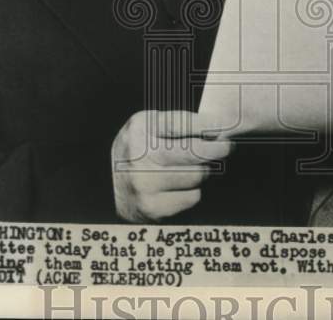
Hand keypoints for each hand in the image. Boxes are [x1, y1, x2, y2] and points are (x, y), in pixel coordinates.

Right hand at [111, 110, 232, 221]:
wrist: (106, 186)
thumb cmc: (136, 151)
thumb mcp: (147, 127)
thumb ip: (176, 124)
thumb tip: (217, 128)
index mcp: (140, 129)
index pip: (180, 123)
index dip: (207, 124)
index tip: (224, 125)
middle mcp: (139, 156)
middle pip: (193, 151)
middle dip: (217, 148)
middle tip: (227, 147)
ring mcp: (144, 184)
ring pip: (197, 175)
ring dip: (204, 171)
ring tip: (197, 167)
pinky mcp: (152, 208)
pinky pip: (192, 197)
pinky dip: (193, 192)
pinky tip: (182, 187)